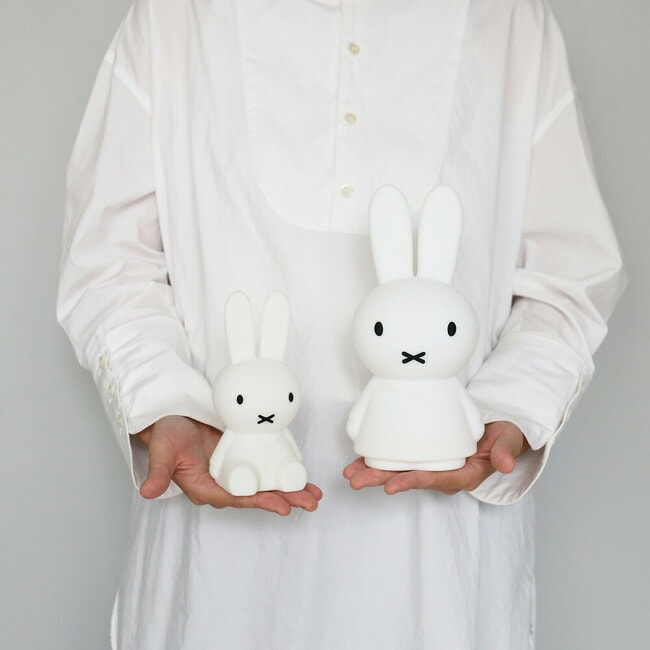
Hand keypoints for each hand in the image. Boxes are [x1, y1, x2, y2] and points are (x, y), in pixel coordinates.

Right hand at [136, 415, 322, 514]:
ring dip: (289, 489)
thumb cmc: (166, 434)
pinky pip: (267, 465)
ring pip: (266, 483)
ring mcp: (236, 468)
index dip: (258, 502)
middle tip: (310, 503)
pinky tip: (302, 475)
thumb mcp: (162, 451)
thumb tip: (147, 492)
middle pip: (257, 494)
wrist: (172, 416)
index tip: (281, 506)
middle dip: (284, 499)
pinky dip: (284, 471)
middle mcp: (224, 482)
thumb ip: (159, 472)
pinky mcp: (244, 454)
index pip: (235, 498)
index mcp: (205, 487)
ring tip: (314, 495)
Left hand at [343, 421, 529, 495]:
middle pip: (409, 479)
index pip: (436, 481)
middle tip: (356, 481)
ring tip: (350, 473)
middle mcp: (443, 475)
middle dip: (381, 480)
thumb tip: (506, 464)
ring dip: (374, 472)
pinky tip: (360, 460)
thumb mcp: (508, 441)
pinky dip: (379, 460)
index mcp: (463, 476)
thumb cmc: (502, 438)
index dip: (413, 482)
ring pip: (399, 471)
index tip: (392, 485)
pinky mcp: (424, 456)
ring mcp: (431, 466)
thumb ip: (506, 451)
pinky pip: (399, 459)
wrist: (498, 432)